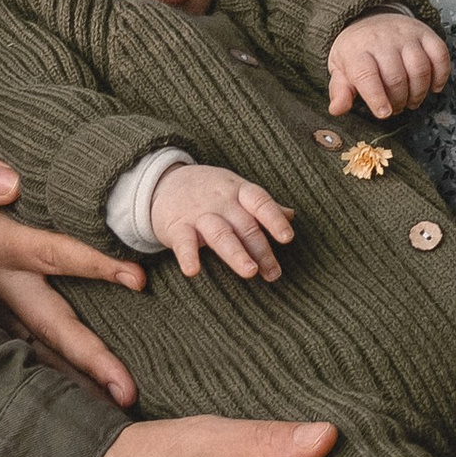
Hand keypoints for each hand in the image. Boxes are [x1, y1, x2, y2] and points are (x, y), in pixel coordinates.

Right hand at [0, 139, 142, 408]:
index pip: (52, 255)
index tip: (137, 279)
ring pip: (40, 345)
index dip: (94, 266)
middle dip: (90, 359)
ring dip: (75, 376)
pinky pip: (26, 344)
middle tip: (127, 394)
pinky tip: (79, 390)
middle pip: (52, 324)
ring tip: (114, 406)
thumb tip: (9, 182)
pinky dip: (52, 369)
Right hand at [151, 163, 293, 282]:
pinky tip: (193, 270)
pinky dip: (188, 255)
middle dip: (261, 249)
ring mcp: (199, 214)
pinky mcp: (177, 227)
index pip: (260, 202)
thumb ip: (262, 205)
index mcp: (238, 191)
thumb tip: (291, 215)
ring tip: (249, 272)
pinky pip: (184, 241)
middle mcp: (221, 202)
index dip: (274, 219)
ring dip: (236, 253)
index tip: (287, 238)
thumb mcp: (236, 191)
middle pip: (244, 225)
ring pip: (220, 233)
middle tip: (273, 273)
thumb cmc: (209, 192)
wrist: (164, 182)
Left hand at [327, 11, 449, 119]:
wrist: (370, 18)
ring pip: (420, 68)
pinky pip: (440, 55)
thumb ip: (340, 90)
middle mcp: (382, 40)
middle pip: (396, 77)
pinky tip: (433, 87)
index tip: (384, 113)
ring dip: (419, 92)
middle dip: (398, 101)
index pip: (367, 75)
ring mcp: (405, 35)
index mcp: (357, 50)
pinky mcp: (425, 33)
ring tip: (412, 100)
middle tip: (395, 108)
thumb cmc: (357, 51)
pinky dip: (441, 75)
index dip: (376, 97)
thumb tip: (337, 109)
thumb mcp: (340, 69)